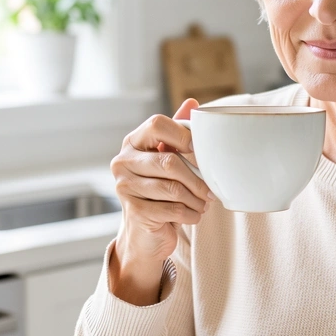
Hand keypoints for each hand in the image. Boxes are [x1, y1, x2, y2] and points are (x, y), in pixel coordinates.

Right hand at [109, 98, 214, 302]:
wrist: (145, 232)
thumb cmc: (160, 189)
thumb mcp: (167, 158)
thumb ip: (177, 132)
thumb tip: (193, 103)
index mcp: (132, 142)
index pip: (157, 124)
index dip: (184, 135)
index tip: (200, 151)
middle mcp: (123, 162)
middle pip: (169, 161)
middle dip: (197, 178)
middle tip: (211, 190)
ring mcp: (125, 187)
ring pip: (173, 189)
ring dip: (196, 199)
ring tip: (204, 203)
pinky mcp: (134, 211)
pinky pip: (173, 210)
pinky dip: (191, 214)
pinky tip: (193, 215)